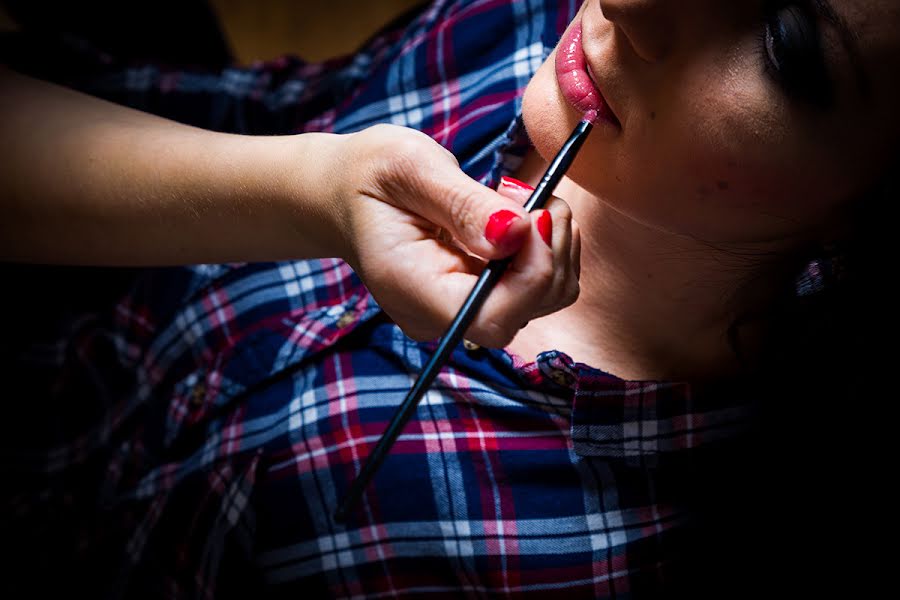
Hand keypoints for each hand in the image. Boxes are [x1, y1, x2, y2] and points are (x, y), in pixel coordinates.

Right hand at [335, 124, 580, 347]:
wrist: (345, 195)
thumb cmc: (369, 176)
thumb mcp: (410, 167)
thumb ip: (464, 203)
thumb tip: (517, 233)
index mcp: (412, 288)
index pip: (493, 316)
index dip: (533, 272)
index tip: (536, 213)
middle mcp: (438, 315)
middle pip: (528, 309)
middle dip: (549, 249)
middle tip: (528, 193)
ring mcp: (460, 312)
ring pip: (543, 298)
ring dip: (552, 244)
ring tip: (518, 198)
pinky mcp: (478, 299)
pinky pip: (535, 287)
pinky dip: (545, 247)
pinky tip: (518, 216)